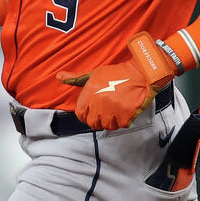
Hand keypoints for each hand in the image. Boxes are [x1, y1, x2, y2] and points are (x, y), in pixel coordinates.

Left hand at [56, 32, 175, 130]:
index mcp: (90, 93)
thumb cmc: (117, 74)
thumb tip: (58, 77)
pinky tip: (124, 111)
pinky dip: (121, 121)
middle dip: (97, 120)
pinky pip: (119, 126)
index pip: (80, 114)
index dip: (86, 115)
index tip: (92, 112)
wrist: (141, 74)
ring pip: (106, 126)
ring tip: (115, 110)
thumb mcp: (94, 74)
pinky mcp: (125, 116)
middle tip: (105, 112)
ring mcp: (112, 110)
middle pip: (92, 122)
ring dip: (110, 121)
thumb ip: (76, 79)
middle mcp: (99, 103)